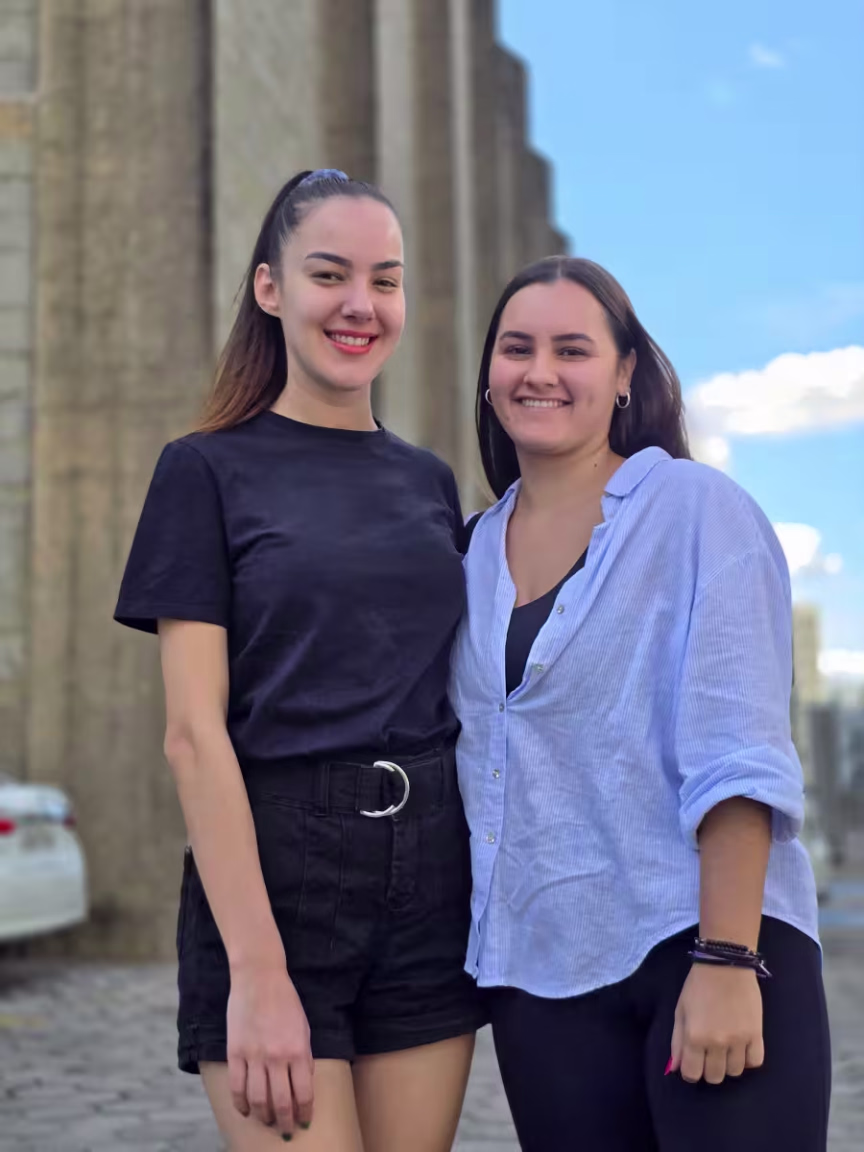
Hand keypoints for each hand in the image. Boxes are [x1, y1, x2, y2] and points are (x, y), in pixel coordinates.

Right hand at [226, 960, 314, 1137]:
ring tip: (267, 1122)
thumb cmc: (286, 1000)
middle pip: (280, 1103)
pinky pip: (237, 1087)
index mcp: (298, 1051)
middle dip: (285, 1122)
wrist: (259, 977)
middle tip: (287, 1131)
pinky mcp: (235, 1052)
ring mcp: (254, 1056)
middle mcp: (276, 1058)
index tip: (305, 1122)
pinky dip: (241, 1105)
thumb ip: (304, 1056)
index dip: (305, 1113)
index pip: (303, 1094)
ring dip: (264, 1117)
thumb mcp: (304, 1027)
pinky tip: (246, 1111)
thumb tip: (304, 1082)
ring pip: (258, 1100)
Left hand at [668, 964, 763, 1084]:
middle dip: (709, 1069)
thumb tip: (676, 1068)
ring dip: (728, 1064)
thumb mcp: (681, 1010)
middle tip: (709, 1054)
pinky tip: (742, 1047)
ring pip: (735, 1072)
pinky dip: (748, 1059)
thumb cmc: (698, 986)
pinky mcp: (757, 1034)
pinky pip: (755, 1062)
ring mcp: (739, 1040)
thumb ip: (677, 1041)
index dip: (691, 1071)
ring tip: (726, 1047)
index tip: (694, 1062)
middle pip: (715, 1077)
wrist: (725, 965)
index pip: (692, 1074)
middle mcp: (717, 1043)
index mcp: (694, 1037)